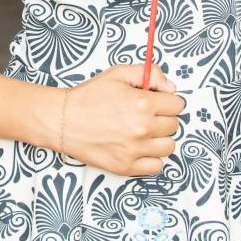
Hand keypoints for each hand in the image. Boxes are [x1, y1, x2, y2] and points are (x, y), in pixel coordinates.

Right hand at [56, 65, 183, 175]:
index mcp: (143, 103)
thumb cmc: (89, 97)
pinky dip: (152, 158)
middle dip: (163, 118)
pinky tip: (139, 148)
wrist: (62, 120)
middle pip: (174, 125)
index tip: (156, 102)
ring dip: (160, 139)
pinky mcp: (126, 167)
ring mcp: (134, 150)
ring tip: (143, 133)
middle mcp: (142, 128)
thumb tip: (171, 88)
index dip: (167, 101)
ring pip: (169, 146)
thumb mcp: (118, 74)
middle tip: (145, 116)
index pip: (177, 105)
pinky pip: (157, 166)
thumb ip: (150, 74)